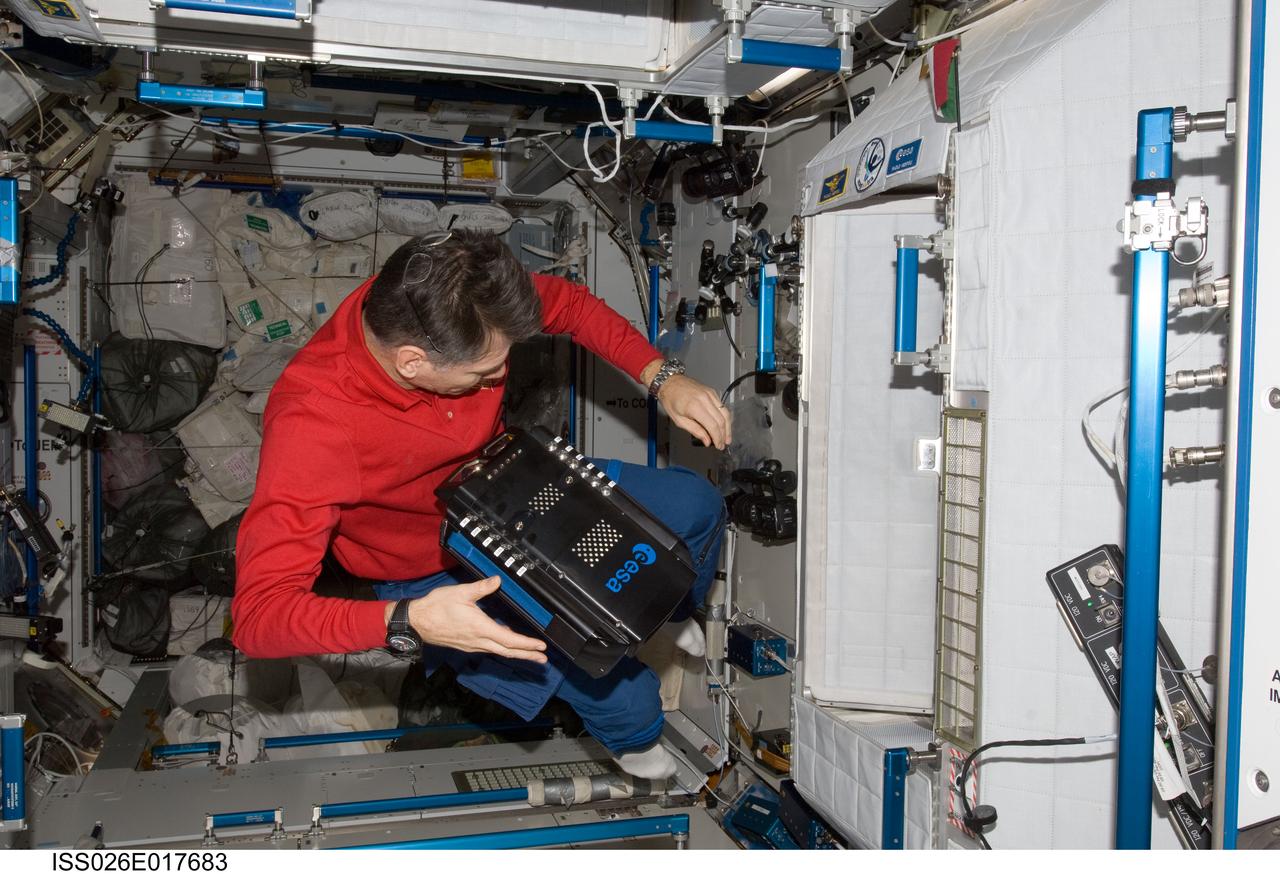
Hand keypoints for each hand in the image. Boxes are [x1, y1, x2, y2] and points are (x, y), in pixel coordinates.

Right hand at [404, 577, 547, 662]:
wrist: (416, 622)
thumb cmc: (436, 607)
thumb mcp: (460, 592)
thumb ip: (481, 587)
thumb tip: (497, 580)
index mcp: (479, 627)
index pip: (509, 640)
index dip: (527, 644)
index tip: (540, 647)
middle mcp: (478, 640)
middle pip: (508, 651)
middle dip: (527, 655)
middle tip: (543, 660)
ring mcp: (472, 645)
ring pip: (499, 651)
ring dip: (516, 653)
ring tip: (530, 655)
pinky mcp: (466, 645)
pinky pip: (489, 648)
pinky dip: (502, 648)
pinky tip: (506, 643)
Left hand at [655, 374, 732, 449]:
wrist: (669, 382)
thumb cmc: (671, 399)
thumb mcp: (679, 420)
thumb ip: (695, 431)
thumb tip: (706, 440)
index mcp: (695, 407)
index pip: (713, 426)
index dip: (717, 438)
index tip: (718, 445)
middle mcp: (705, 399)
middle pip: (721, 420)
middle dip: (724, 434)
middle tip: (723, 444)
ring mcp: (710, 394)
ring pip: (725, 413)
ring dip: (727, 427)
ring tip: (727, 437)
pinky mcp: (712, 392)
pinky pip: (722, 406)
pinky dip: (724, 417)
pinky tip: (723, 424)